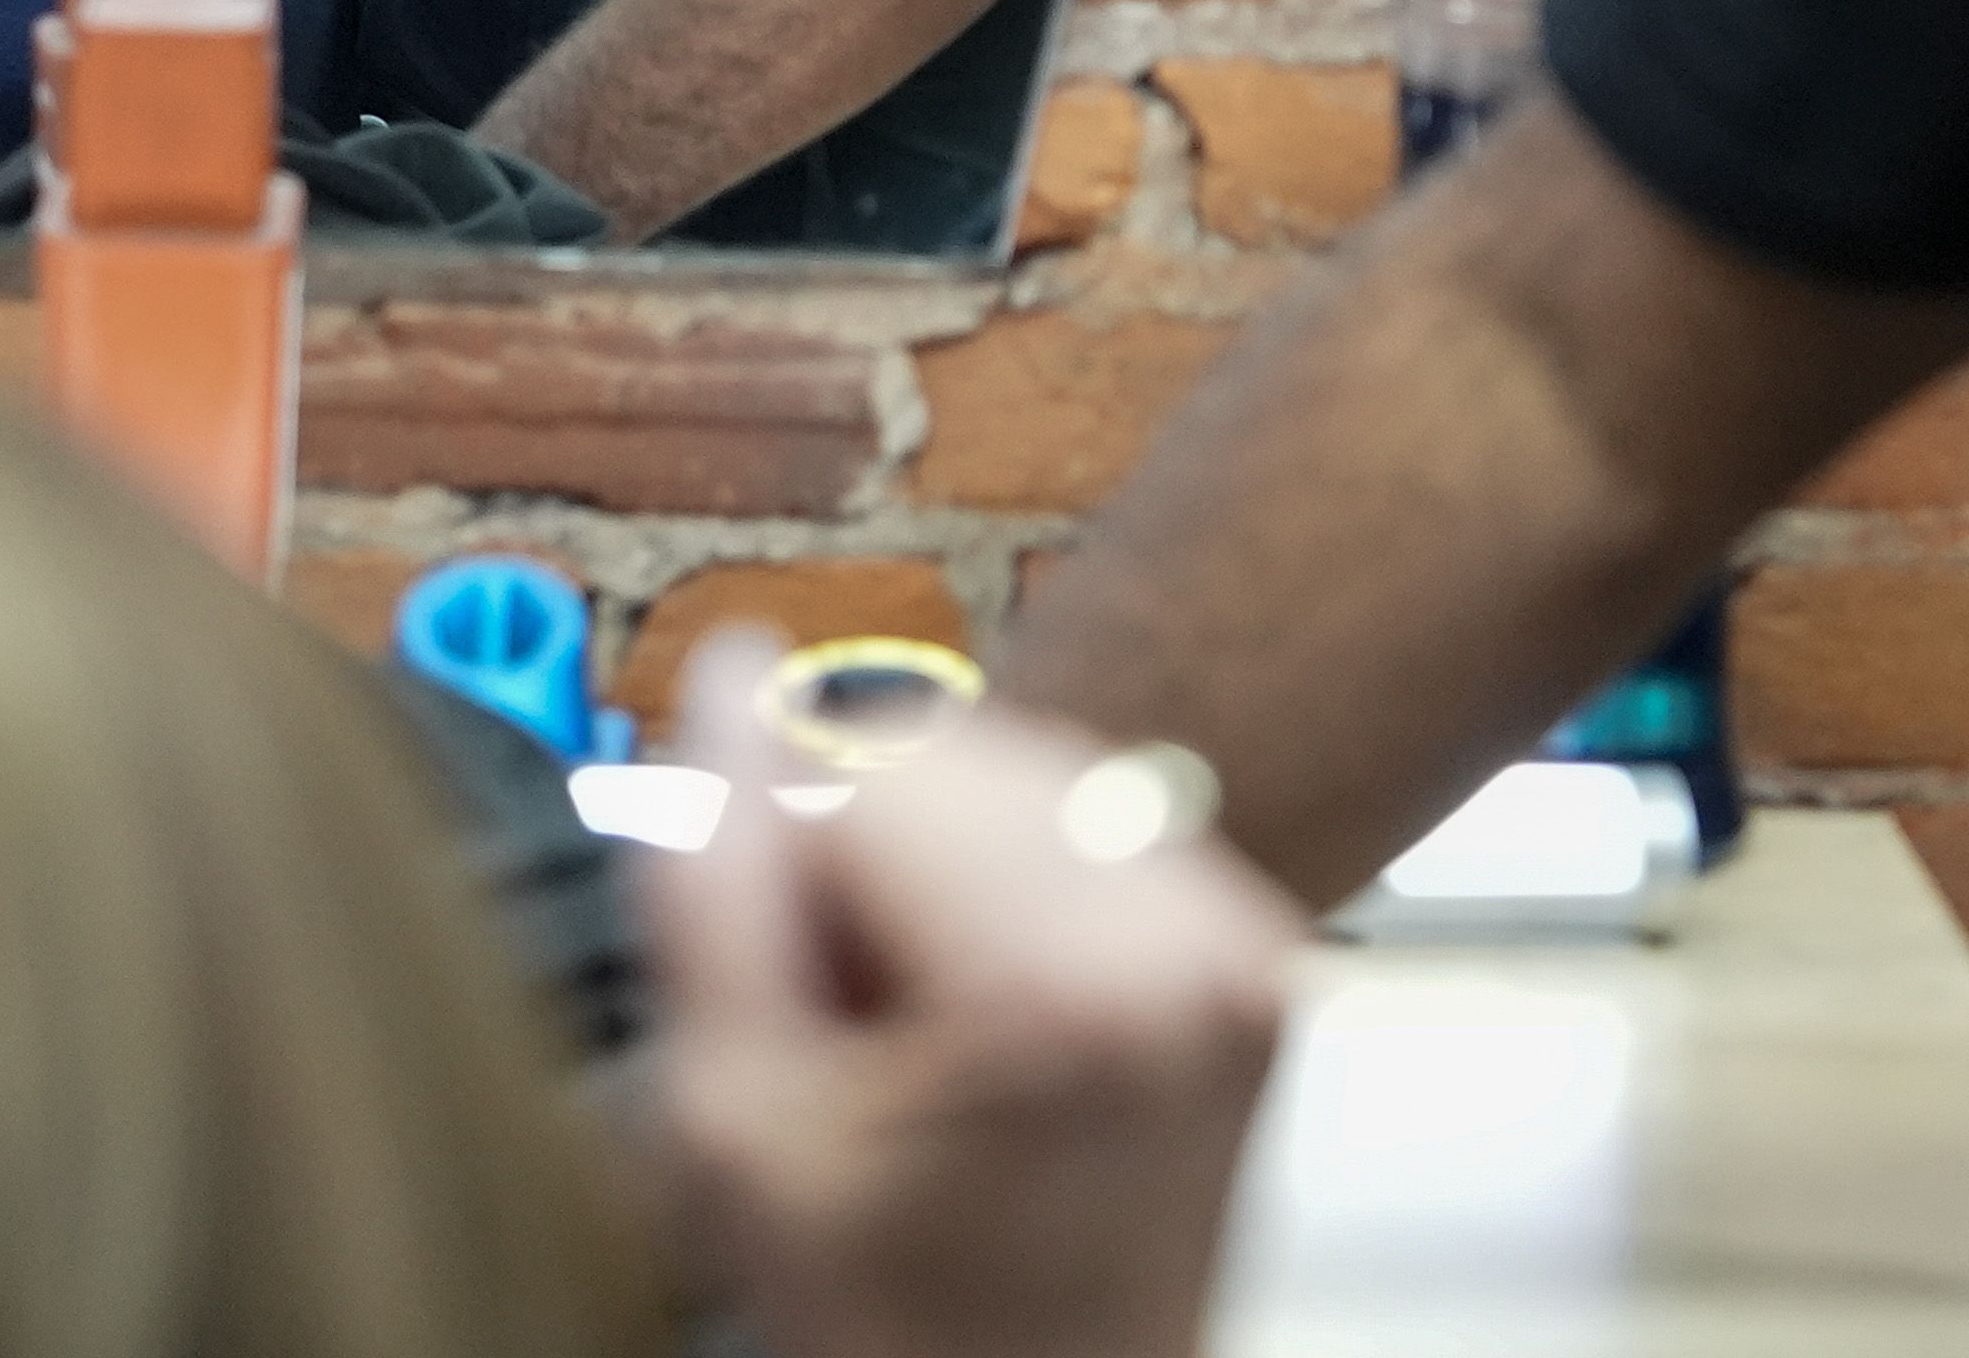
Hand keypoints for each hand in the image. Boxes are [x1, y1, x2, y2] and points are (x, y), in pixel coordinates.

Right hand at [639, 648, 1303, 1357]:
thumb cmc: (899, 1328)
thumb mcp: (734, 1125)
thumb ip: (712, 881)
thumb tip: (728, 676)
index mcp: (1061, 986)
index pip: (852, 765)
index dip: (776, 865)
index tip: (783, 989)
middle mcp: (1184, 939)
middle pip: (944, 750)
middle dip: (863, 852)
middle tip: (851, 1025)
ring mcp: (1238, 941)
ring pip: (1012, 769)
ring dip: (937, 858)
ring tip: (923, 1029)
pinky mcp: (1256, 946)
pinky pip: (1087, 822)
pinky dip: (1017, 885)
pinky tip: (994, 1017)